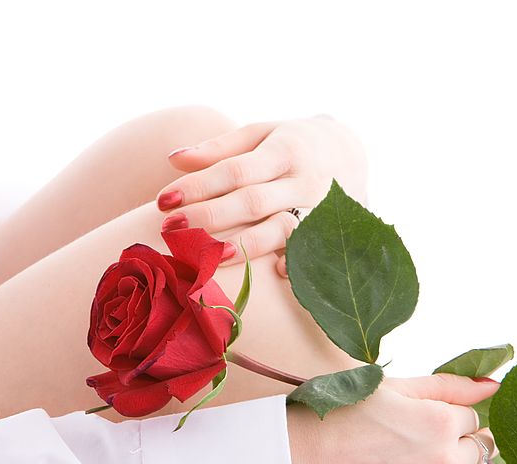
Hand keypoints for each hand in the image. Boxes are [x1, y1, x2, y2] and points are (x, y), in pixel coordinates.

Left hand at [155, 116, 366, 274]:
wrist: (353, 152)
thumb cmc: (292, 143)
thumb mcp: (261, 133)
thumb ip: (218, 148)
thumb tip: (173, 160)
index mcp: (284, 150)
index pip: (235, 169)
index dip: (199, 186)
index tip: (163, 201)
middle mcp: (305, 180)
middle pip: (253, 201)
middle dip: (210, 217)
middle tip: (170, 229)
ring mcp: (322, 210)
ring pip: (281, 231)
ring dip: (245, 247)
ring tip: (208, 257)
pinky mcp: (332, 234)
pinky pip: (313, 254)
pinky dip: (295, 264)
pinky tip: (272, 276)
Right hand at [286, 374, 505, 463]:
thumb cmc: (338, 418)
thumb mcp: (392, 389)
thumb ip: (448, 384)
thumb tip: (494, 384)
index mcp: (438, 421)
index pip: (472, 418)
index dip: (453, 418)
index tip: (431, 421)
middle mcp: (443, 460)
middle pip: (482, 449)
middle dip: (465, 444)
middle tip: (437, 443)